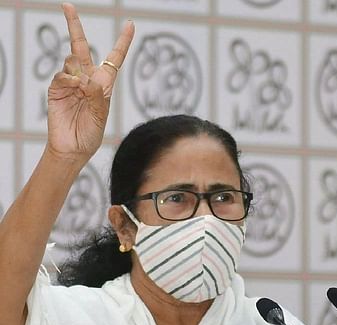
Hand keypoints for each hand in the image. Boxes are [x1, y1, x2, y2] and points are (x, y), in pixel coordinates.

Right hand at [46, 3, 133, 162]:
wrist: (73, 148)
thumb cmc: (91, 133)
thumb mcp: (101, 116)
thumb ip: (97, 97)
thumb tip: (87, 79)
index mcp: (104, 83)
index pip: (114, 58)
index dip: (122, 42)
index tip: (130, 24)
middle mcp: (87, 78)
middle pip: (82, 46)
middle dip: (74, 25)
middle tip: (67, 5)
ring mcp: (70, 81)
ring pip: (72, 60)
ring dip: (79, 72)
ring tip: (82, 93)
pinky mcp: (56, 88)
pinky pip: (62, 75)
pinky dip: (69, 80)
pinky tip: (73, 90)